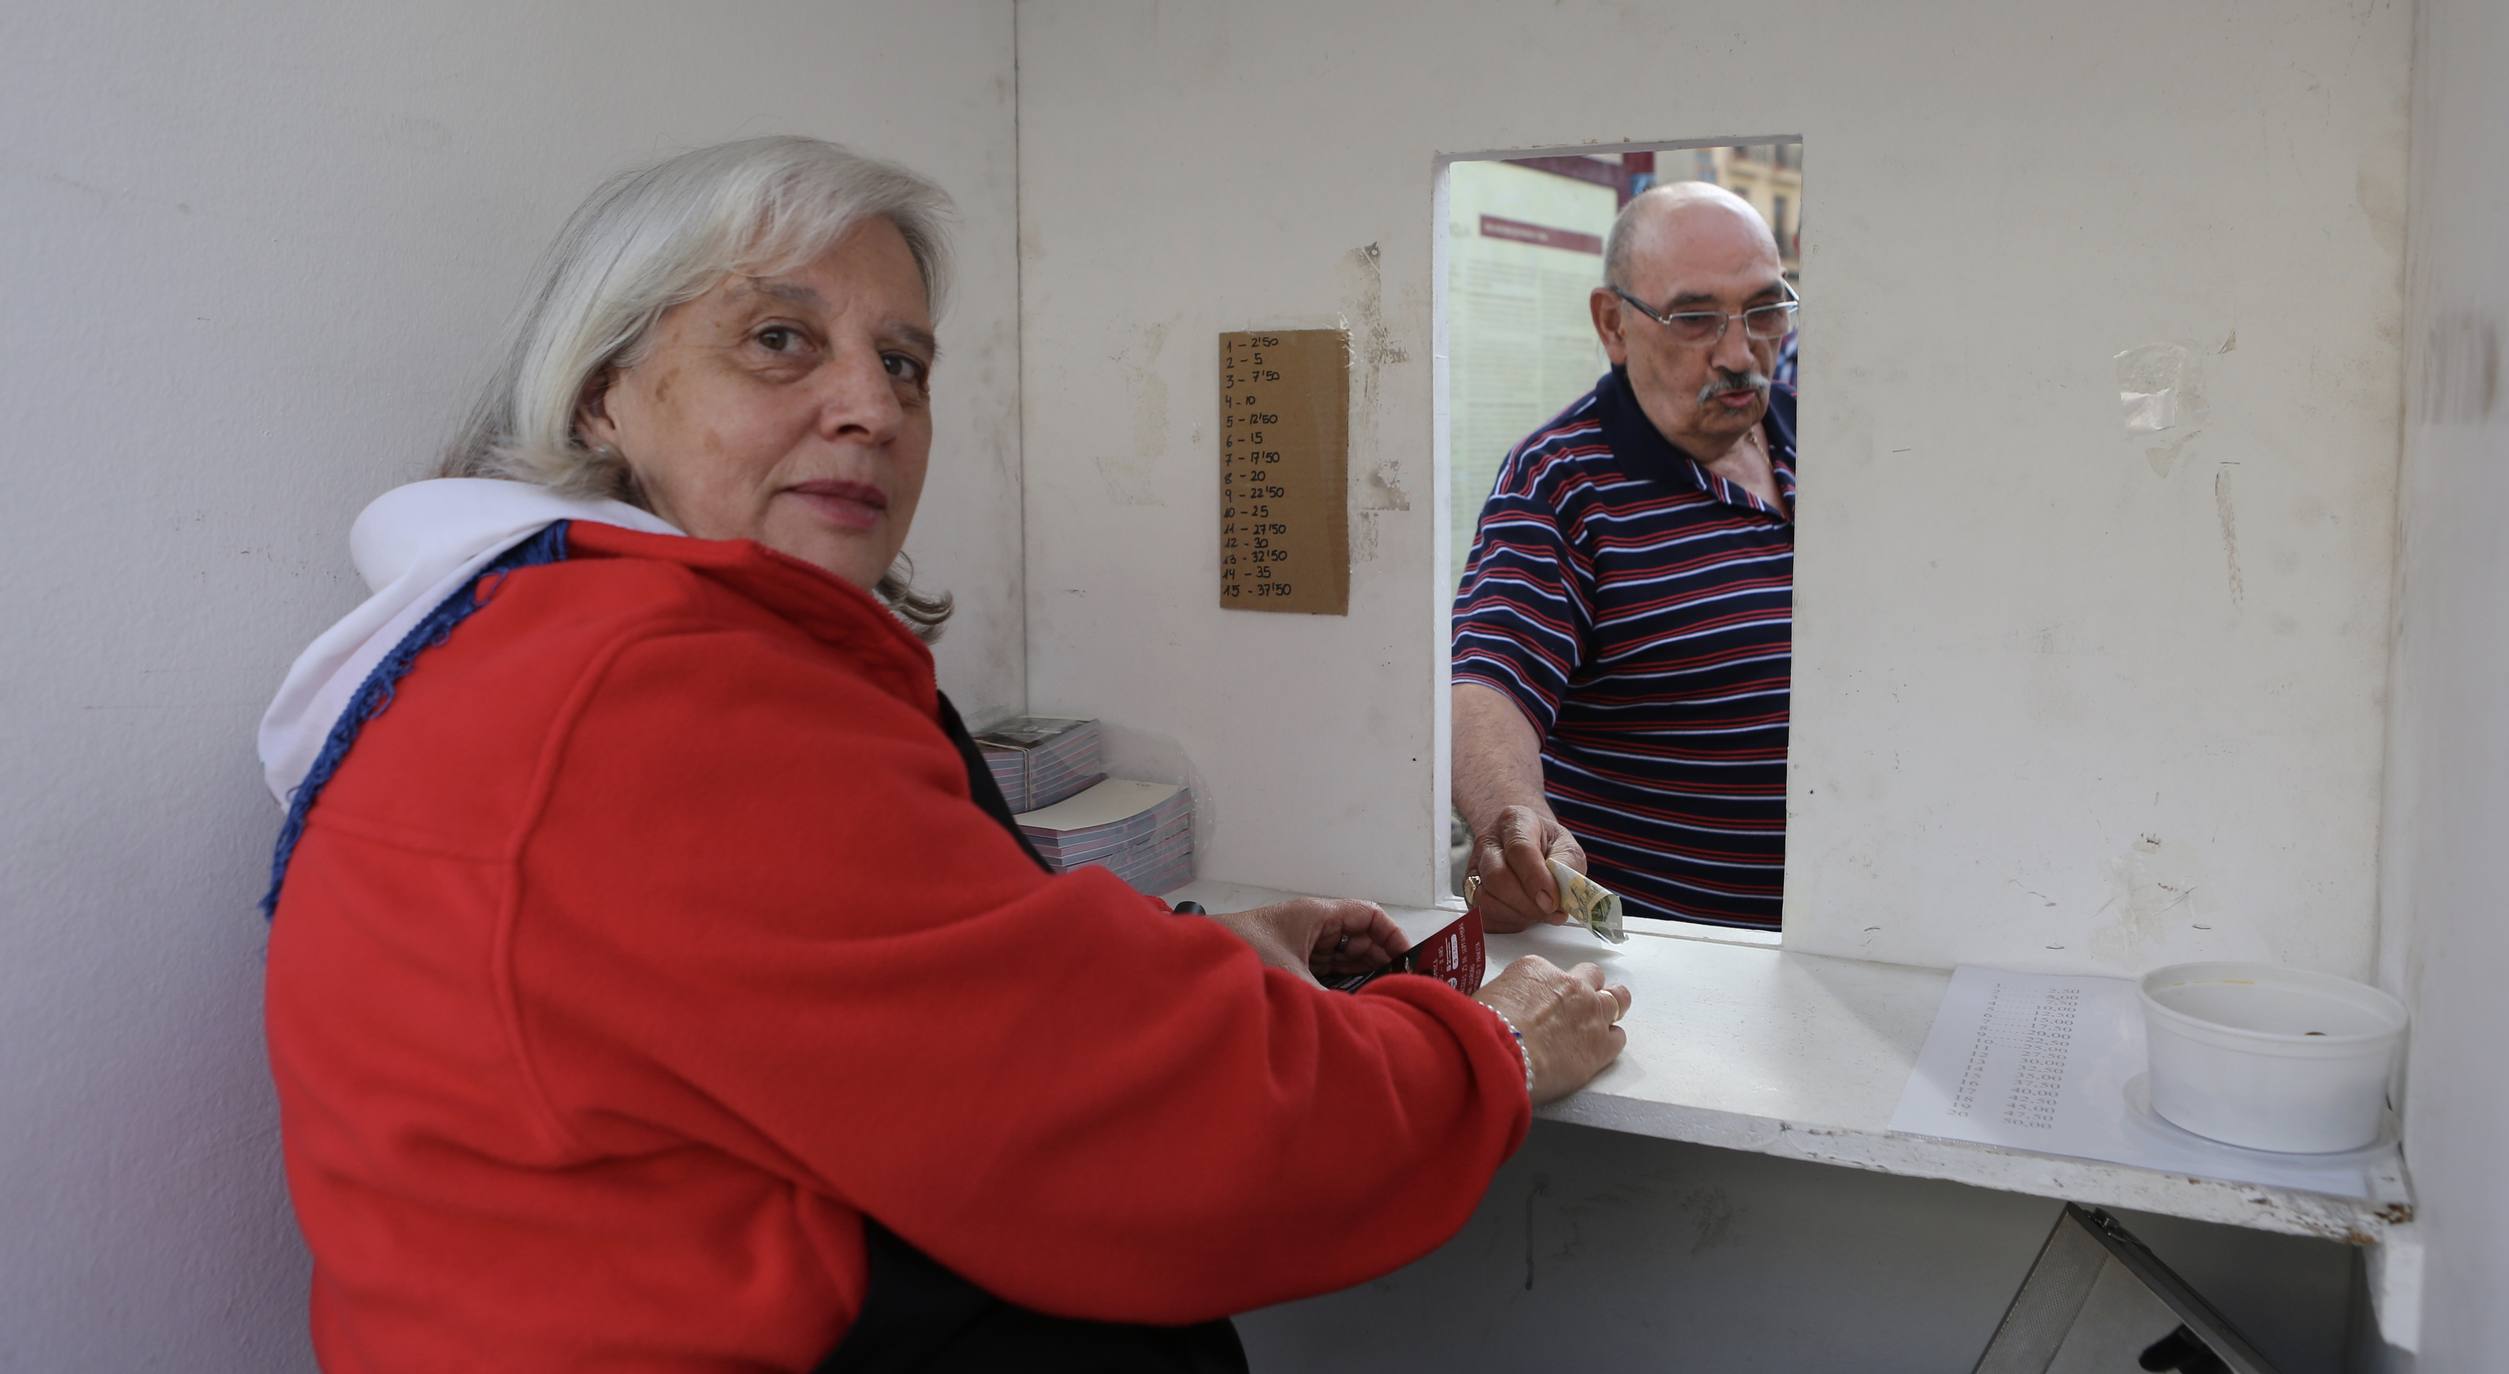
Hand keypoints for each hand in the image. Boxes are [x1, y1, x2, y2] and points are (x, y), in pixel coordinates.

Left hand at [1208, 898, 1408, 984]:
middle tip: (1399, 988)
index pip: (1368, 914)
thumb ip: (1330, 999)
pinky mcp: (1285, 962)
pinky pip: (1321, 968)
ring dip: (1358, 974)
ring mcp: (1297, 943)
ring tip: (1379, 999)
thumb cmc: (1246, 956)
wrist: (1197, 962)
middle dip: (1379, 959)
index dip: (1392, 934)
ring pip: (1340, 955)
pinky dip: (1336, 983)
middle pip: (1357, 936)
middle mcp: (1311, 925)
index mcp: (1317, 915)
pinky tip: (1349, 1003)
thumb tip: (1359, 1021)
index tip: (1408, 961)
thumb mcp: (1293, 979)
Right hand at [1467, 806, 1586, 932]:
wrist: (1529, 846)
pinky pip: (1482, 915)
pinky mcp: (1469, 891)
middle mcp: (1488, 842)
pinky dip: (1505, 922)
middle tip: (1549, 911)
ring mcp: (1475, 867)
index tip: (1552, 901)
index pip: (1519, 849)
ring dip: (1516, 915)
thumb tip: (1563, 896)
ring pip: (1485, 898)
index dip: (1536, 879)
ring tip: (1538, 914)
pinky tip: (1523, 916)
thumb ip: (1568, 867)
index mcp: (1514, 821)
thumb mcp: (1567, 847)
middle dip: (1526, 903)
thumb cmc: (1547, 846)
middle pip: (1497, 877)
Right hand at [1474, 955, 1628, 1103]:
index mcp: (1536, 969)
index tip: (1543, 1001)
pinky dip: (1609, 1041)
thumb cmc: (1484, 1026)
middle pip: (1592, 975)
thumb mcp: (1486, 997)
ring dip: (1611, 1006)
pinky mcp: (1601, 1045)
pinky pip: (1618, 1037)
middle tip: (1581, 1001)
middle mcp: (1569, 986)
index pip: (1550, 972)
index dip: (1548, 988)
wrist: (1501, 1052)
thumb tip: (1504, 1010)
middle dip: (1590, 985)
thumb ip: (1505, 999)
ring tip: (1602, 1019)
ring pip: (1618, 999)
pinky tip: (1599, 1048)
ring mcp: (1590, 1013)